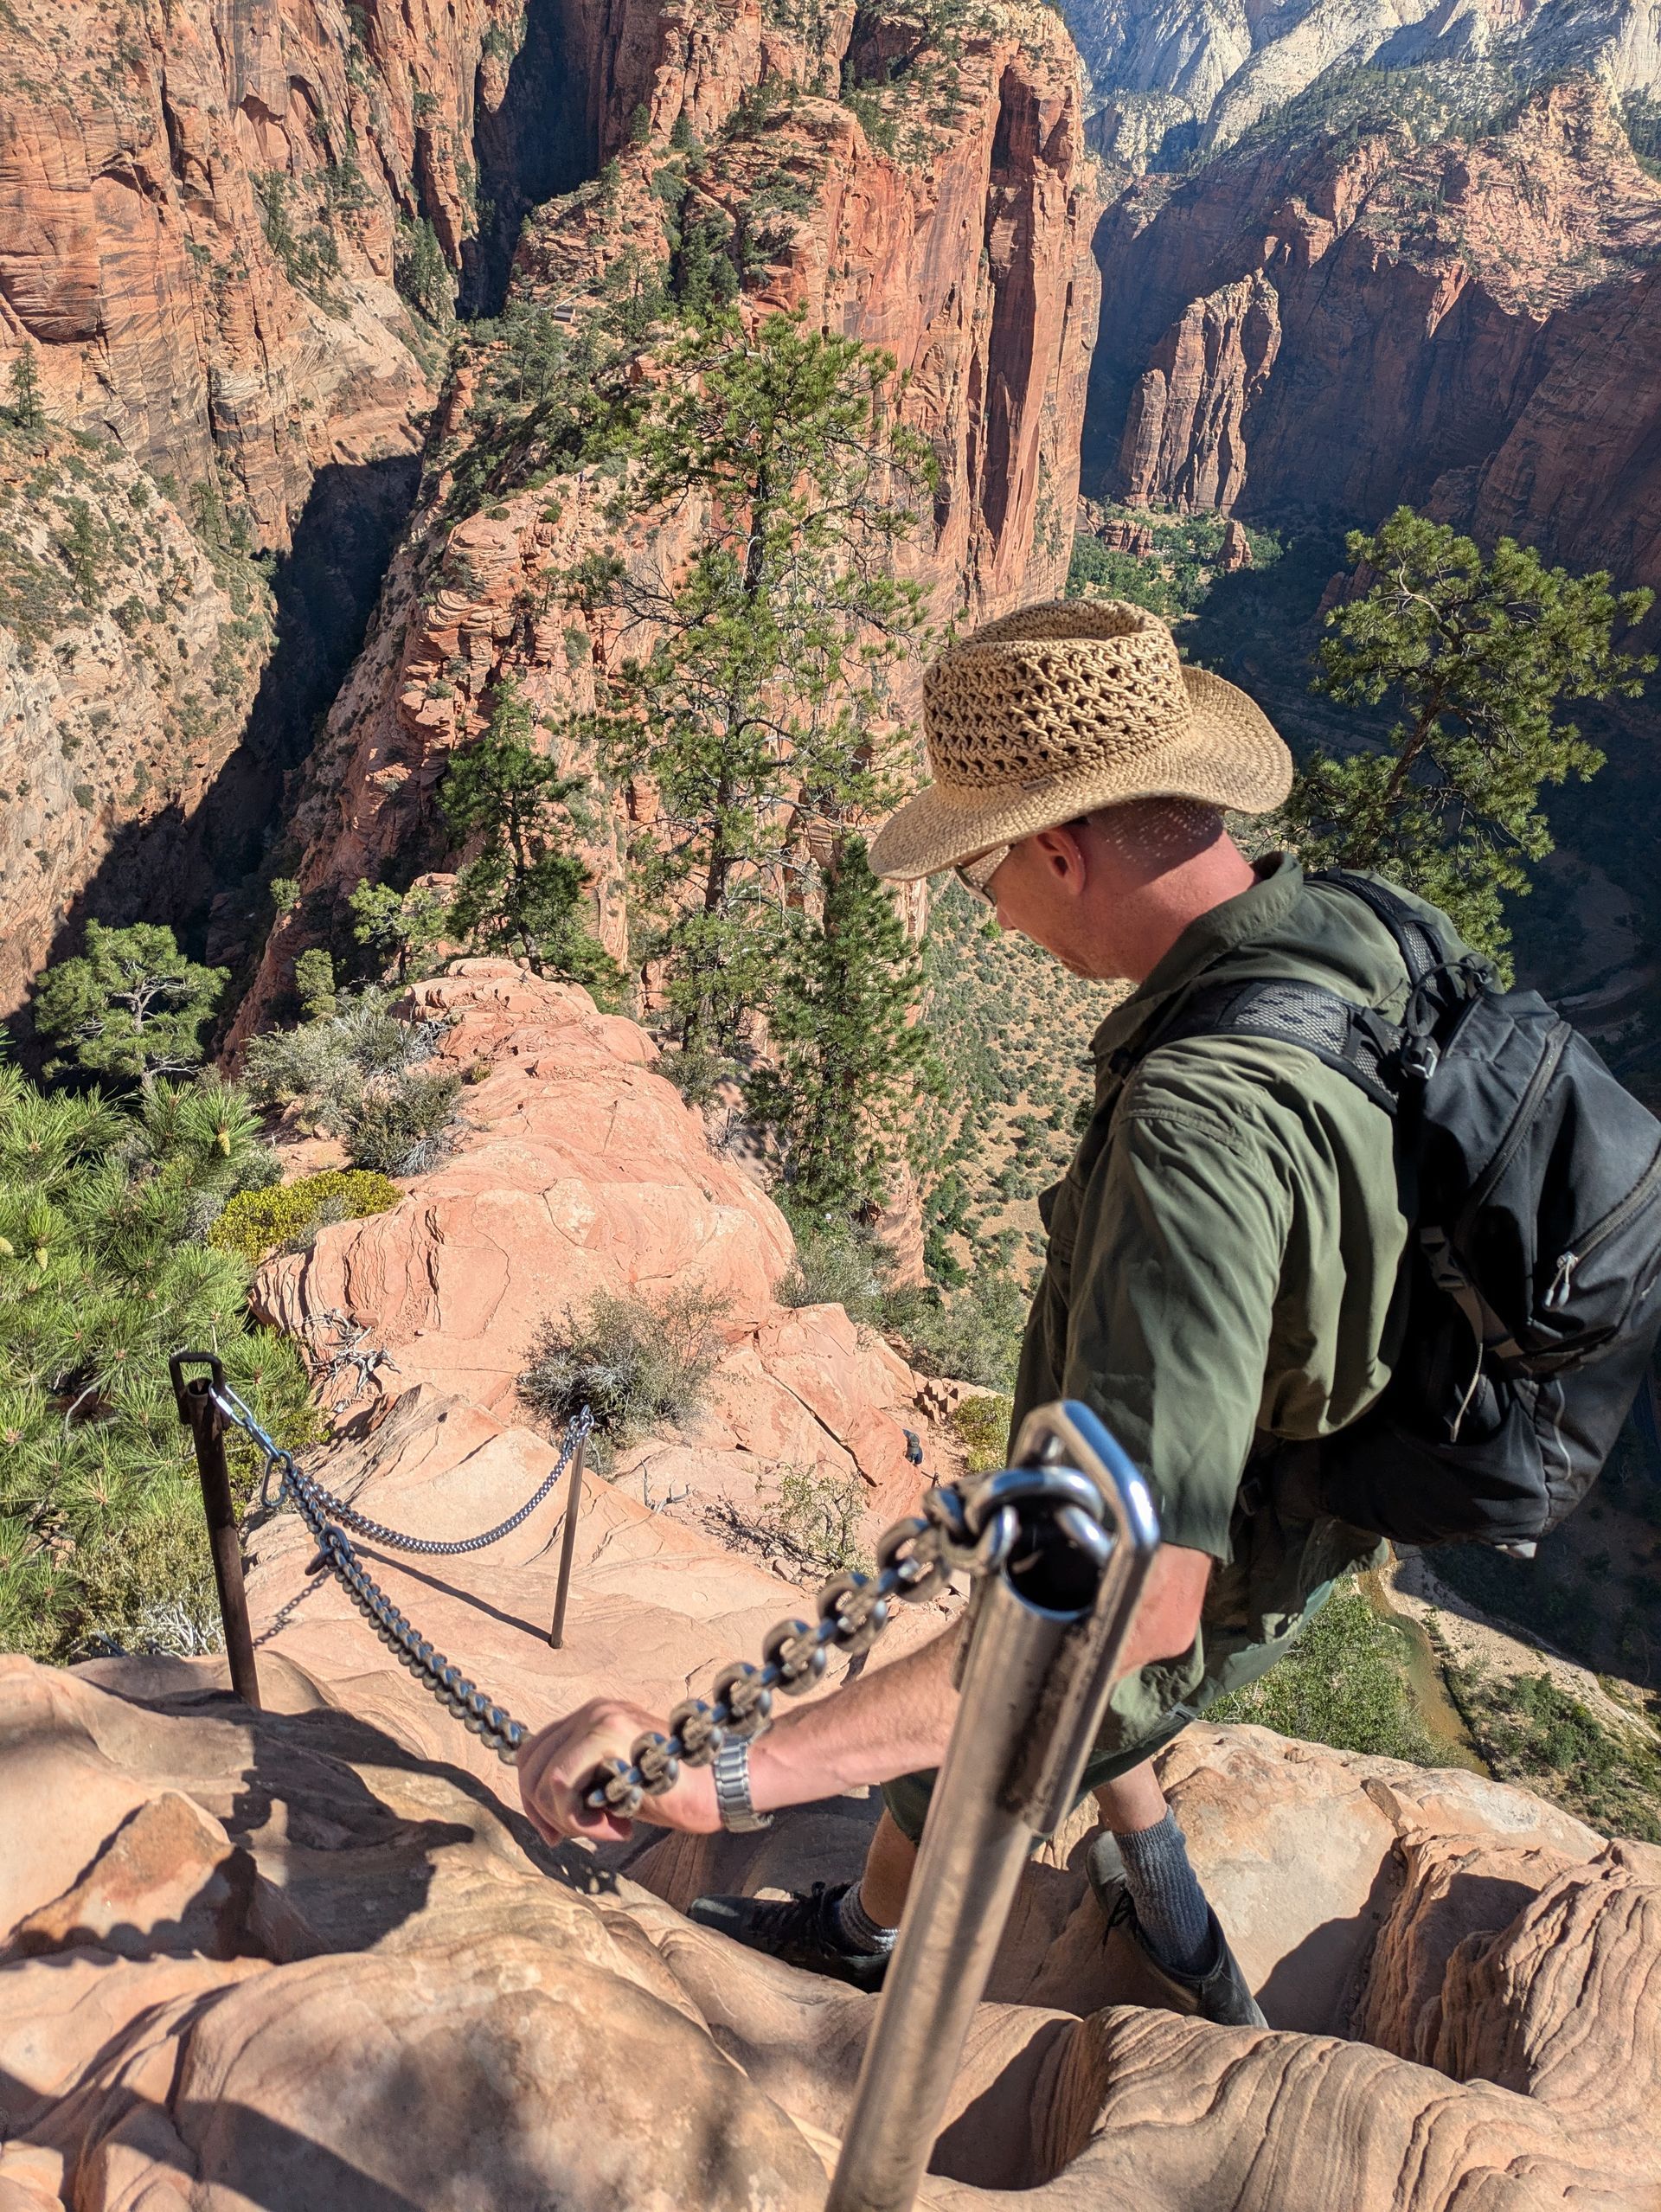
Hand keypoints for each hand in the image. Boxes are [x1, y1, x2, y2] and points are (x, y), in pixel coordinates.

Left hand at [517, 1696, 719, 1845]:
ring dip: (568, 1818)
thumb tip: (543, 1807)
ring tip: (609, 1828)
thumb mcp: (620, 1782)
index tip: (556, 1832)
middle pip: (529, 1765)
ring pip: (543, 1778)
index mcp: (593, 1717)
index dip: (534, 1800)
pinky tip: (618, 1826)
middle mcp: (593, 1710)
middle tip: (571, 1836)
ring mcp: (600, 1717)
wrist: (724, 1783)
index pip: (534, 1753)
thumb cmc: (678, 1789)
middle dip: (542, 1812)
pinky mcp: (608, 1734)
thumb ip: (586, 1780)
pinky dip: (578, 1819)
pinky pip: (561, 1784)